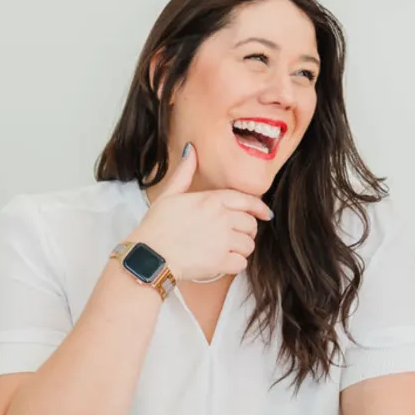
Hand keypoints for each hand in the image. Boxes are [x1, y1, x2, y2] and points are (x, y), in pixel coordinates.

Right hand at [128, 142, 272, 281]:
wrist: (149, 255)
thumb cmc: (156, 226)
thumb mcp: (169, 194)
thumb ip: (185, 173)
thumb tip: (191, 149)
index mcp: (211, 200)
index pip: (246, 201)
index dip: (259, 208)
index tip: (266, 214)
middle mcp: (221, 218)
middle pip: (250, 225)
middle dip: (246, 231)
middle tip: (236, 236)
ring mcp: (222, 241)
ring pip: (248, 245)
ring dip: (240, 249)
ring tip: (227, 251)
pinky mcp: (220, 262)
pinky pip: (241, 264)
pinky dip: (234, 265)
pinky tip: (222, 263)